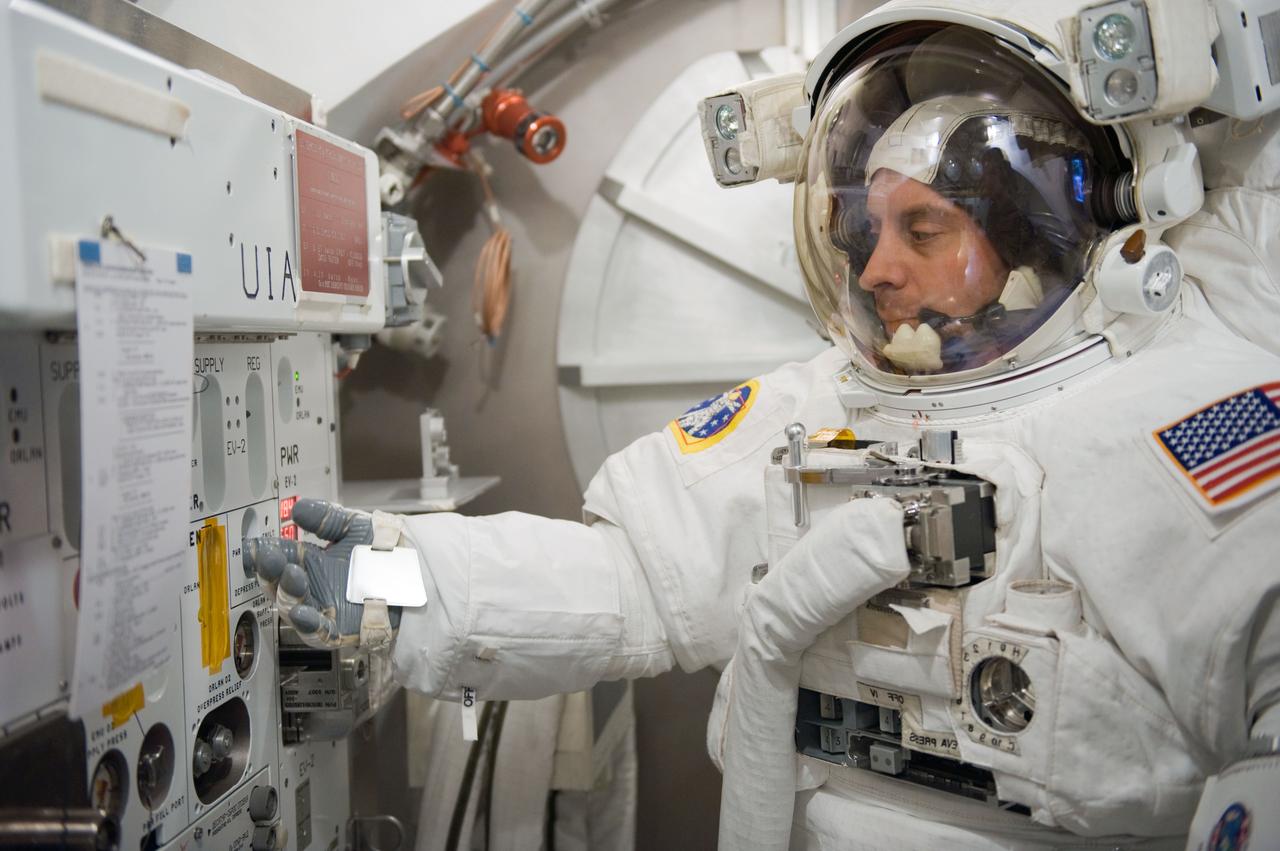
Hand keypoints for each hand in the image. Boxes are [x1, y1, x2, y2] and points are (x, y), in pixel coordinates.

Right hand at [243, 498, 401, 647]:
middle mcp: (310, 586)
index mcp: (309, 561)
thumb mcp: (354, 528)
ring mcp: (320, 608)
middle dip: (270, 569)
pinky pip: (316, 631)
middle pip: (278, 582)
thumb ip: (327, 518)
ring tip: (290, 574)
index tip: (254, 544)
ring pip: (292, 606)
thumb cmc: (384, 553)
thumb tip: (299, 508)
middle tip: (267, 556)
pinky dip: (306, 623)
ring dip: (286, 592)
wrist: (415, 576)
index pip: (278, 555)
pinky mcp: (336, 629)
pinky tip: (301, 612)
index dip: (263, 551)